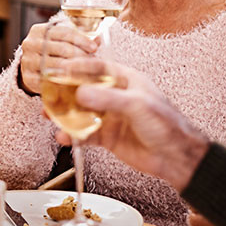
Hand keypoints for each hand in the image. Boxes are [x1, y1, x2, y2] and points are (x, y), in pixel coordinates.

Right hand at [19, 21, 98, 93]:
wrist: (30, 66)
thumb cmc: (50, 50)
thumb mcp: (61, 39)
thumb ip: (78, 37)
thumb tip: (98, 39)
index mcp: (39, 30)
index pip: (63, 32)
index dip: (81, 39)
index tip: (94, 47)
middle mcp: (31, 44)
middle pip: (62, 48)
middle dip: (81, 55)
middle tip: (93, 62)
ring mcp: (28, 61)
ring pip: (56, 65)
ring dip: (74, 69)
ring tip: (87, 71)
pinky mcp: (28, 77)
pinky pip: (49, 80)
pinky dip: (63, 81)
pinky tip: (73, 82)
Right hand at [51, 57, 208, 191]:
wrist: (177, 158)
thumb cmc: (167, 125)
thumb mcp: (137, 106)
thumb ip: (108, 98)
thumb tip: (80, 93)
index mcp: (126, 80)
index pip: (98, 67)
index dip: (78, 66)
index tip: (60, 68)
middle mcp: (116, 96)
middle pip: (84, 89)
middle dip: (65, 92)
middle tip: (47, 94)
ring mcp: (110, 116)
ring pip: (81, 112)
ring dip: (65, 114)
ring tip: (50, 116)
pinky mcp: (107, 136)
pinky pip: (85, 133)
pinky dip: (73, 135)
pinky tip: (65, 137)